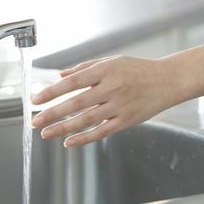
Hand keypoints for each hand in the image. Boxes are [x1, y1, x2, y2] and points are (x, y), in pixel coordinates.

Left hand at [31, 56, 184, 146]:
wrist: (169, 80)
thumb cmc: (137, 69)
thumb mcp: (111, 61)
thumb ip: (85, 68)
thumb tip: (60, 76)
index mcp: (106, 70)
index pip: (72, 82)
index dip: (52, 92)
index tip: (35, 100)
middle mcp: (112, 88)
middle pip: (76, 103)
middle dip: (53, 113)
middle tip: (34, 121)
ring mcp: (120, 106)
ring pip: (86, 120)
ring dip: (63, 128)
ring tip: (46, 133)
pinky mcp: (127, 120)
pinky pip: (102, 132)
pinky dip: (84, 138)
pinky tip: (68, 142)